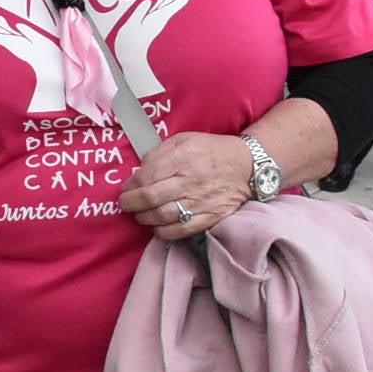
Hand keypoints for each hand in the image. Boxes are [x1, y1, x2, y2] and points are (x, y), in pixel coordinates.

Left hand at [117, 131, 252, 240]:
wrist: (247, 166)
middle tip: (125, 204)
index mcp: (183, 158)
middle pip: (150, 197)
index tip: (125, 189)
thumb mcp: (183, 140)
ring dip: (144, 217)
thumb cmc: (210, 151)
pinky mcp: (211, 217)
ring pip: (162, 216)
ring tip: (140, 214)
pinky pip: (181, 230)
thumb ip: (158, 154)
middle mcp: (191, 181)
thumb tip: (137, 173)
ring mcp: (201, 201)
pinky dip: (163, 231)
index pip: (147, 176)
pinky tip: (157, 225)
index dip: (130, 186)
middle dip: (130, 203)